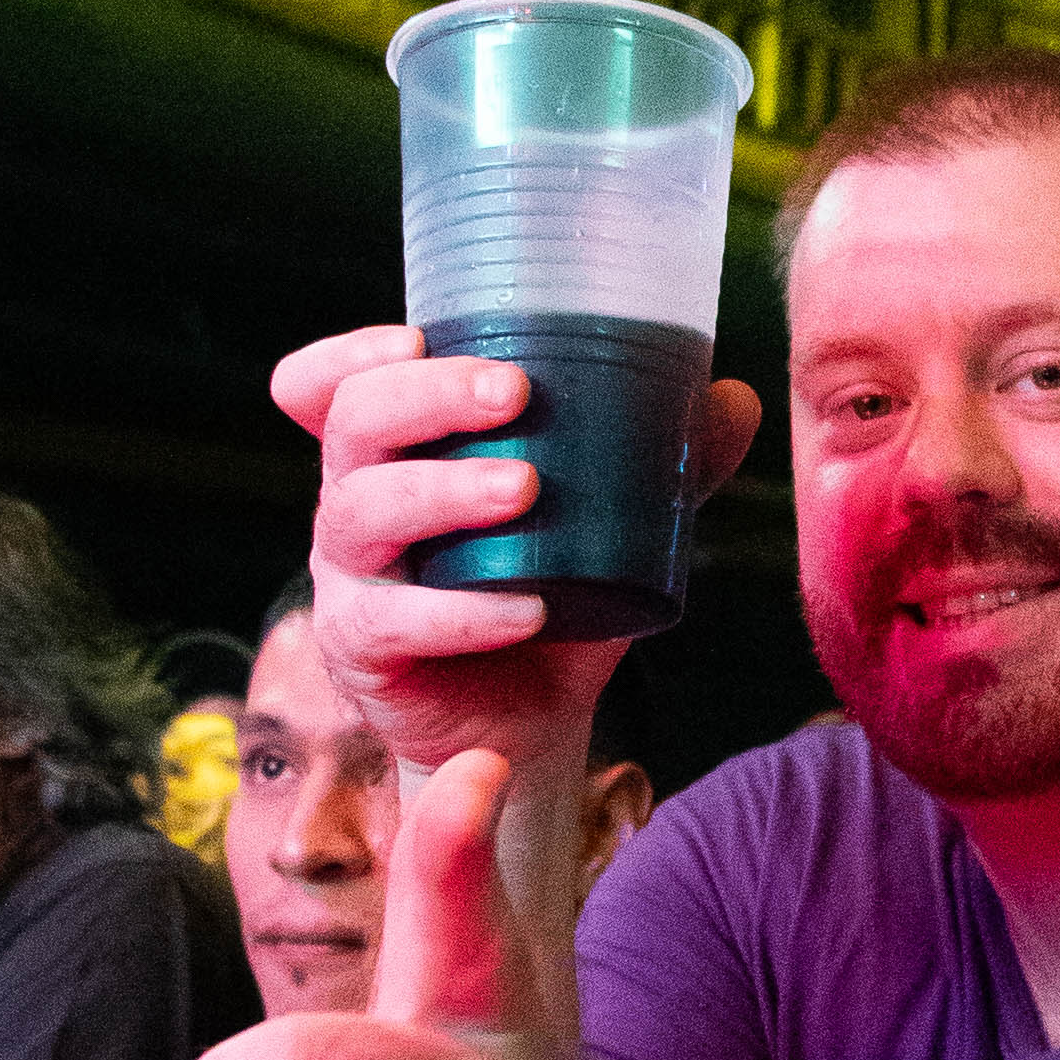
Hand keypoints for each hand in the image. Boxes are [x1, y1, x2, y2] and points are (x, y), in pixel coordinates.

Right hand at [273, 321, 759, 773]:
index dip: (349, 355)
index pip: (326, 387)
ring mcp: (351, 578)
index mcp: (396, 455)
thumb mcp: (609, 521)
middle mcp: (356, 503)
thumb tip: (733, 398)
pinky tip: (527, 609)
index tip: (416, 337)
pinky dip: (465, 613)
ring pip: (363, 512)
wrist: (533, 722)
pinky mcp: (364, 651)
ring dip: (445, 490)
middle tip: (515, 392)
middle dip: (428, 396)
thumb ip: (659, 460)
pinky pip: (396, 623)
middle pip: (354, 423)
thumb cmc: (555, 595)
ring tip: (525, 489)